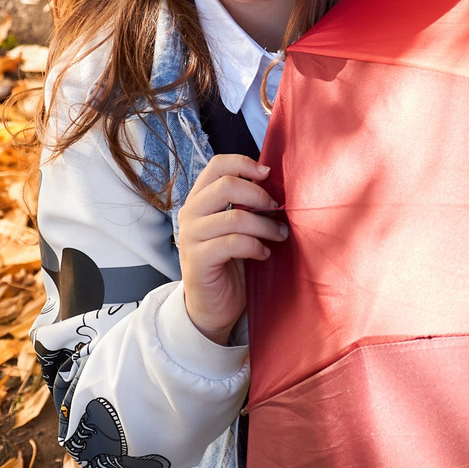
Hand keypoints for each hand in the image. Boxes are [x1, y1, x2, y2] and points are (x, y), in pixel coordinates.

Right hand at [176, 153, 283, 346]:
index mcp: (200, 199)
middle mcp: (190, 213)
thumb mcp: (238, 225)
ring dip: (265, 225)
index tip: (269, 174)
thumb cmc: (231, 260)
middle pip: (227, 185)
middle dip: (260, 195)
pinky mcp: (198, 260)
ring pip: (235, 216)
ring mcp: (191, 237)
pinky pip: (233, 243)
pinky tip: (264, 254)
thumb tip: (274, 180)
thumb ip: (246, 202)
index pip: (217, 165)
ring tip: (279, 234)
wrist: (213, 304)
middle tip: (278, 209)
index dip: (245, 163)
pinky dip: (256, 246)